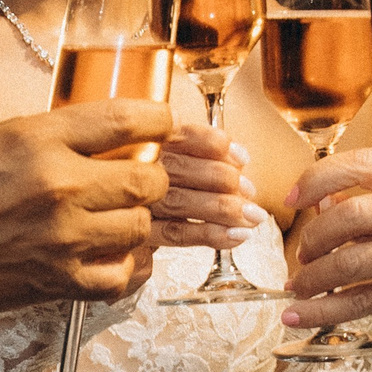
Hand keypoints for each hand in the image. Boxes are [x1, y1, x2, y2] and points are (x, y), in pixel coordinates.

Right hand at [0, 99, 173, 316]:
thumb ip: (42, 133)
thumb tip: (91, 133)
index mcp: (37, 140)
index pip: (126, 119)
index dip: (157, 119)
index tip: (161, 123)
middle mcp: (59, 187)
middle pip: (148, 179)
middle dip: (148, 175)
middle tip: (133, 176)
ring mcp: (64, 239)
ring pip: (141, 226)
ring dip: (132, 218)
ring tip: (109, 215)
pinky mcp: (59, 282)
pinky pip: (122, 274)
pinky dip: (121, 263)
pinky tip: (104, 251)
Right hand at [148, 122, 268, 251]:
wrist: (121, 217)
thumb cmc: (153, 181)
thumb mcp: (171, 157)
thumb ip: (200, 155)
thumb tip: (239, 164)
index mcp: (147, 142)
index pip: (180, 135)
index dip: (214, 143)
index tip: (242, 158)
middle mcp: (137, 169)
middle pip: (181, 169)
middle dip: (224, 180)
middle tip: (249, 191)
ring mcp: (136, 202)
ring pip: (180, 202)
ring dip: (223, 209)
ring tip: (251, 216)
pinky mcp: (139, 233)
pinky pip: (176, 234)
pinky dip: (210, 235)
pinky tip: (235, 236)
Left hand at [280, 147, 371, 340]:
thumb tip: (324, 204)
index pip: (362, 164)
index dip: (317, 178)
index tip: (294, 198)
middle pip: (350, 214)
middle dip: (312, 236)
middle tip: (300, 252)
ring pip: (352, 260)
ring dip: (314, 277)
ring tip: (300, 285)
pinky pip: (364, 299)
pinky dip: (325, 311)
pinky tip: (301, 315)